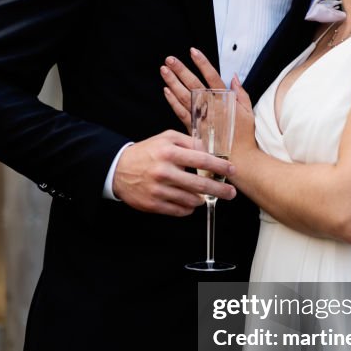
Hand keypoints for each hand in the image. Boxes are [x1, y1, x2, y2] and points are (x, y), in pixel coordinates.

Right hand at [112, 129, 235, 213]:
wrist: (118, 169)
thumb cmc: (147, 152)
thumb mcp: (166, 138)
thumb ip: (189, 141)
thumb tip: (210, 151)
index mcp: (169, 152)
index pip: (202, 160)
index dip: (220, 166)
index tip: (232, 170)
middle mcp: (164, 172)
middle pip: (200, 184)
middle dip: (220, 190)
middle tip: (231, 193)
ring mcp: (158, 190)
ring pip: (192, 200)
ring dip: (202, 198)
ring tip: (204, 194)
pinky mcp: (153, 204)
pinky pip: (180, 211)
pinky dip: (189, 208)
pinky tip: (189, 202)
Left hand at [162, 49, 257, 169]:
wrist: (238, 160)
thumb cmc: (245, 137)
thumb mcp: (248, 112)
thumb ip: (241, 93)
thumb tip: (234, 77)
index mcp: (225, 101)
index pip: (212, 77)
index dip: (202, 63)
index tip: (193, 51)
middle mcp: (212, 107)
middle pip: (194, 84)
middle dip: (181, 70)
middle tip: (169, 59)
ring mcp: (201, 118)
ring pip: (184, 97)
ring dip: (173, 82)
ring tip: (164, 70)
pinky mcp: (194, 129)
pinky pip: (181, 112)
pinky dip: (173, 101)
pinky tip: (166, 91)